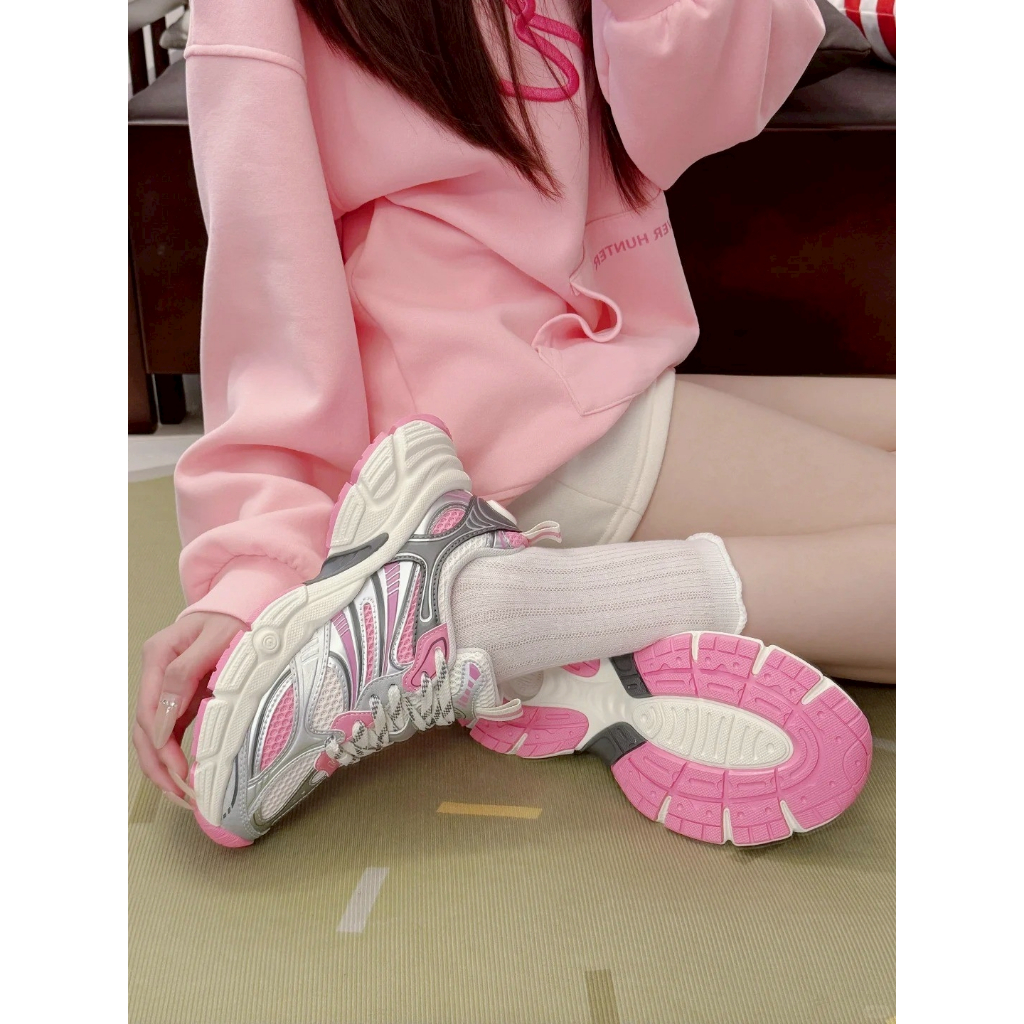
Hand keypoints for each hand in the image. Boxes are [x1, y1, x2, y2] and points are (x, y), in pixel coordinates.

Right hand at [133, 611, 244, 803]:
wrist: (243, 605)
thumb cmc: (233, 618)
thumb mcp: (215, 638)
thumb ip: (186, 671)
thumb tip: (164, 714)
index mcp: (159, 655)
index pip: (149, 710)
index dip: (160, 744)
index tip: (179, 770)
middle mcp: (156, 674)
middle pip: (145, 728)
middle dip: (158, 765)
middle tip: (179, 794)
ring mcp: (166, 688)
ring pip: (154, 735)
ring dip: (162, 767)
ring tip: (180, 795)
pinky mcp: (180, 699)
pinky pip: (170, 732)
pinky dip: (174, 755)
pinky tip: (184, 777)